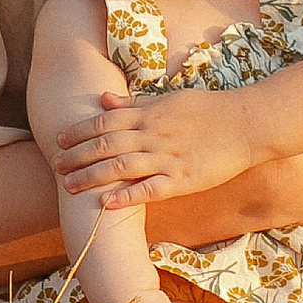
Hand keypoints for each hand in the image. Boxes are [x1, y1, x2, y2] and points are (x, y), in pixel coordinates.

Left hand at [53, 90, 257, 207]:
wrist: (247, 124)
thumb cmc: (209, 110)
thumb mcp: (170, 99)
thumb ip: (135, 105)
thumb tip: (104, 100)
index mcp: (149, 114)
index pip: (105, 122)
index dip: (79, 131)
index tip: (60, 140)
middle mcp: (153, 135)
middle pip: (106, 145)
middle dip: (78, 156)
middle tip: (56, 166)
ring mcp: (167, 158)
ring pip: (121, 167)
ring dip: (92, 177)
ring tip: (70, 187)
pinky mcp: (183, 180)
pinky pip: (149, 189)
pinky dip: (126, 196)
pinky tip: (106, 204)